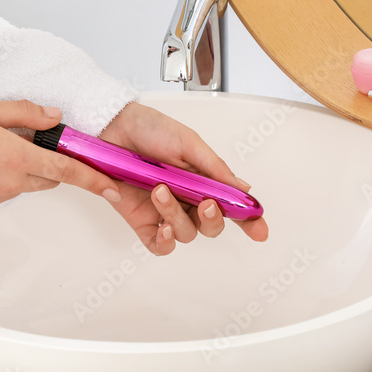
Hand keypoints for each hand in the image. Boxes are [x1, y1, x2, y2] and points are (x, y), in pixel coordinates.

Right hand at [0, 100, 120, 212]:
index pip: (67, 170)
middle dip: (50, 164)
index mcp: (17, 158)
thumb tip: (55, 117)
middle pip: (49, 178)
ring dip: (23, 170)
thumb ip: (25, 113)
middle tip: (30, 141)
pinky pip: (3, 191)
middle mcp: (11, 182)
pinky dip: (2, 178)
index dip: (94, 179)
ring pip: (25, 184)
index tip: (113, 188)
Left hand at [100, 102, 268, 255]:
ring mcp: (165, 211)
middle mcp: (187, 199)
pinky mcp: (141, 221)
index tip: (260, 230)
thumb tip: (242, 189)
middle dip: (213, 219)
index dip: (249, 220)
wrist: (112, 127)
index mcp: (204, 180)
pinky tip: (162, 226)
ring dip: (176, 216)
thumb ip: (215, 169)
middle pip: (211, 226)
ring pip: (186, 233)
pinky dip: (164, 241)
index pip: (231, 205)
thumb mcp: (188, 143)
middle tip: (205, 202)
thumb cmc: (149, 129)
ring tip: (160, 190)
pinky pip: (159, 245)